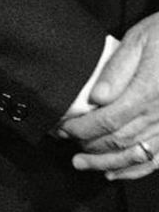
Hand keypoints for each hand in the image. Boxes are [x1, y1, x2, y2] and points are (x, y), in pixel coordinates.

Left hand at [61, 13, 158, 179]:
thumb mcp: (139, 39)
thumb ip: (117, 68)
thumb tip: (96, 97)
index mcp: (146, 92)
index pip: (106, 120)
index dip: (81, 129)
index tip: (63, 128)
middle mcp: (158, 115)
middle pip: (118, 141)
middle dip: (88, 147)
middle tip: (65, 143)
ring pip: (134, 155)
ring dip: (105, 163)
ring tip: (83, 163)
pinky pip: (155, 160)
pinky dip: (134, 170)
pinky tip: (115, 172)